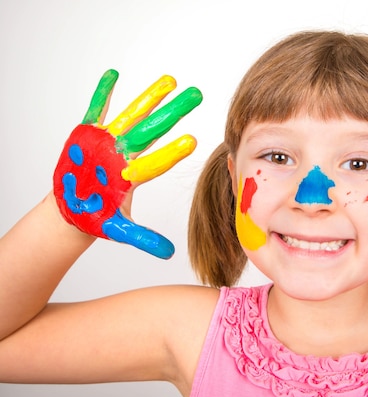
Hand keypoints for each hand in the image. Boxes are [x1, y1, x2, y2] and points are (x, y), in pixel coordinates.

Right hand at [53, 69, 201, 258]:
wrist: (73, 208)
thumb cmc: (97, 217)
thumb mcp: (119, 229)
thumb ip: (143, 239)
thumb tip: (170, 254)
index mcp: (132, 176)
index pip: (156, 162)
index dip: (172, 152)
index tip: (194, 141)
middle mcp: (125, 154)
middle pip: (153, 129)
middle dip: (174, 112)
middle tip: (197, 94)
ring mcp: (108, 142)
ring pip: (132, 115)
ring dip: (149, 97)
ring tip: (171, 80)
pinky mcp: (88, 134)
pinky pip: (96, 110)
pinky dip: (103, 94)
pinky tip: (114, 75)